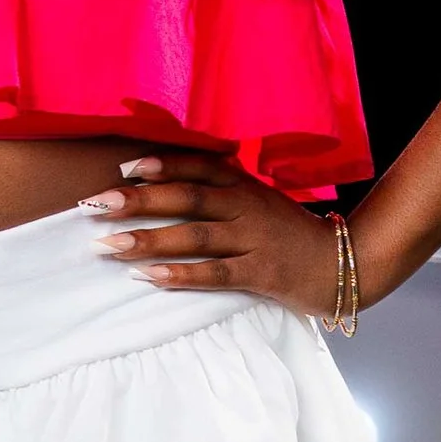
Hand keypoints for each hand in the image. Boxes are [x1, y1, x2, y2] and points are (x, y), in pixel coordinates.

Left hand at [84, 151, 374, 313]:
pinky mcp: (263, 274)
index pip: (199, 166)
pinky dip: (182, 275)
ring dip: (149, 240)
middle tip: (96, 204)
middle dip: (139, 200)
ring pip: (195, 236)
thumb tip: (163, 182)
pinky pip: (216, 273)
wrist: (344, 264)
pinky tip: (150, 277)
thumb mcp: (259, 201)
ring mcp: (255, 240)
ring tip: (109, 245)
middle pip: (187, 198)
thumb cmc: (289, 234)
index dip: (161, 164)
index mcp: (245, 185)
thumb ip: (222, 188)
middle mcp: (248, 207)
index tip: (122, 168)